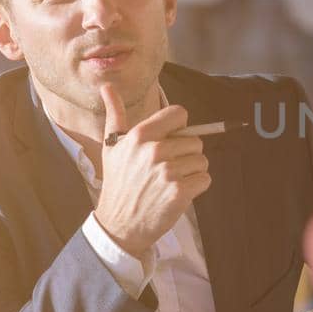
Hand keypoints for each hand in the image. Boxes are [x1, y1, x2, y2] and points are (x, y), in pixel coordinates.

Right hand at [93, 83, 210, 258]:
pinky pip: (205, 179)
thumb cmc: (118, 183)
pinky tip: (177, 193)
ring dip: (191, 172)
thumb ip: (115, 114)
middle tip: (166, 169)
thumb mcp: (112, 146)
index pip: (180, 114)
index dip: (180, 127)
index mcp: (140, 135)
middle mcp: (154, 151)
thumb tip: (107, 86)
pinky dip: (196, 187)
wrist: (119, 224)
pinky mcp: (180, 192)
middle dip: (186, 155)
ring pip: (202, 161)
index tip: (171, 140)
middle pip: (195, 141)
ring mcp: (168, 172)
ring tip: (170, 182)